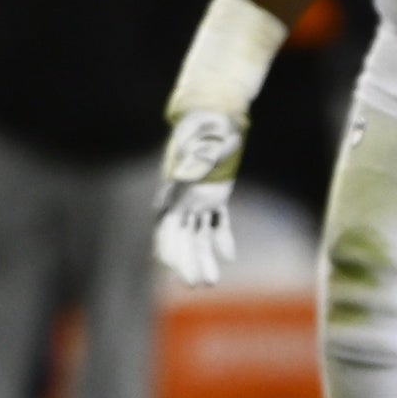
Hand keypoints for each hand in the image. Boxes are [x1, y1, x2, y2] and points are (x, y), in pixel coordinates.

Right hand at [154, 109, 245, 284]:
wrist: (216, 112)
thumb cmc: (208, 125)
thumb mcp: (205, 140)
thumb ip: (196, 159)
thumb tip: (185, 176)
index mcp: (176, 188)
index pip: (167, 224)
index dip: (168, 247)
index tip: (172, 268)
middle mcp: (182, 196)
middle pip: (181, 237)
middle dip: (187, 262)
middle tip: (196, 285)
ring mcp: (197, 197)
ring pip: (197, 234)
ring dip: (203, 257)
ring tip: (211, 282)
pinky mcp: (214, 195)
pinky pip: (215, 222)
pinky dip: (221, 237)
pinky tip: (229, 256)